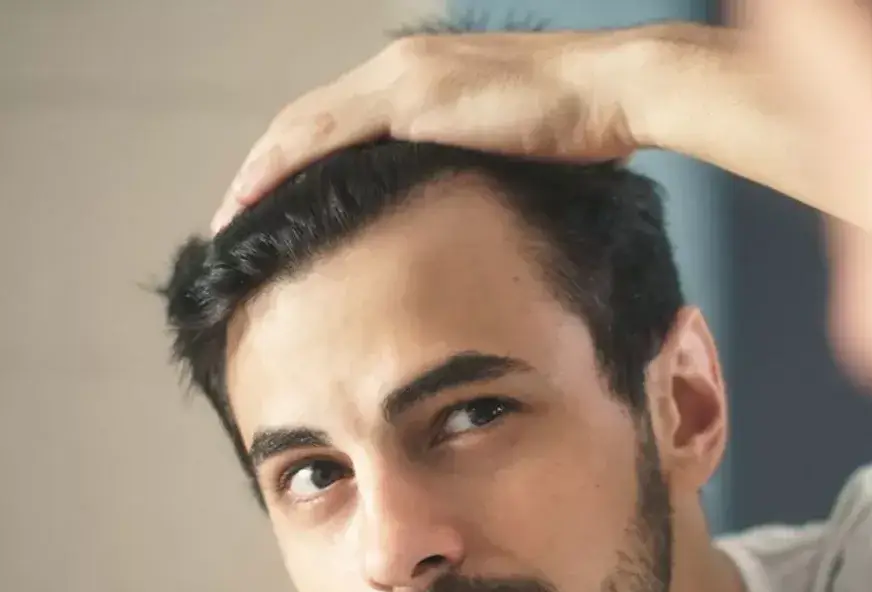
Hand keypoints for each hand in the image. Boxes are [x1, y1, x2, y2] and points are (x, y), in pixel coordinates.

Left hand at [211, 26, 652, 230]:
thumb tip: (463, 211)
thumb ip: (476, 167)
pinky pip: (327, 136)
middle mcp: (400, 67)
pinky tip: (257, 197)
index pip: (339, 121)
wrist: (614, 91)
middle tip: (232, 215)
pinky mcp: (413, 100)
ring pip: (304, 125)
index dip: (296, 161)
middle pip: (308, 119)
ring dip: (258, 171)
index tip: (273, 203)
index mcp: (421, 77)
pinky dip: (284, 166)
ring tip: (229, 216)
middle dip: (262, 168)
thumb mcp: (515, 150)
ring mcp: (403, 79)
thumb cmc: (583, 125)